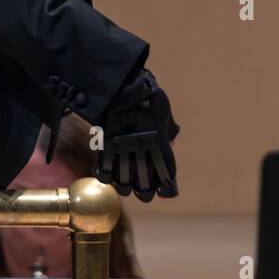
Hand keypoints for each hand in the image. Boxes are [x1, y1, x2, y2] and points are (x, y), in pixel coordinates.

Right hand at [96, 69, 178, 201]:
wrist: (124, 86)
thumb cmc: (148, 97)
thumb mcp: (165, 113)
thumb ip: (169, 129)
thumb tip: (173, 139)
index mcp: (162, 148)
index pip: (167, 182)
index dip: (166, 190)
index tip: (164, 190)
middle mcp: (144, 156)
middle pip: (144, 191)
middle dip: (144, 192)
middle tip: (142, 187)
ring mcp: (125, 154)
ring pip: (125, 186)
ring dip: (125, 187)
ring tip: (124, 182)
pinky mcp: (107, 149)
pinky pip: (106, 173)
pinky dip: (107, 176)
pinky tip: (108, 173)